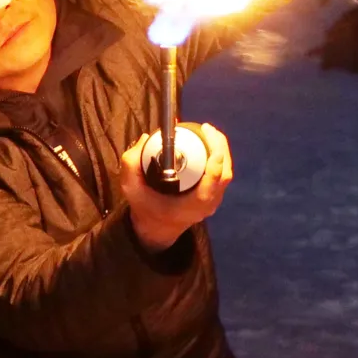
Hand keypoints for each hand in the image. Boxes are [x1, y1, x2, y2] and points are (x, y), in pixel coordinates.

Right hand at [121, 122, 233, 251]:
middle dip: (220, 147)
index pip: (214, 179)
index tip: (207, 137)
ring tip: (208, 132)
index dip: (216, 156)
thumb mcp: (131, 187)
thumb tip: (145, 139)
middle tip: (206, 128)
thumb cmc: (145, 208)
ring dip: (221, 150)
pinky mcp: (212, 196)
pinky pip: (221, 174)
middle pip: (224, 173)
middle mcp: (208, 203)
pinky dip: (218, 157)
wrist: (155, 229)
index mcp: (194, 203)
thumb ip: (132, 163)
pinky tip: (208, 143)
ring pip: (226, 172)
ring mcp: (213, 201)